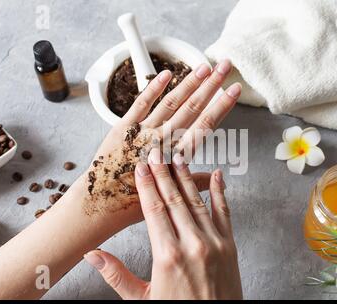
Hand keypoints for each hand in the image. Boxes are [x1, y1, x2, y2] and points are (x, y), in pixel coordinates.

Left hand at [83, 60, 240, 223]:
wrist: (102, 205)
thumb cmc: (135, 204)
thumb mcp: (170, 195)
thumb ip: (194, 183)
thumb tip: (216, 179)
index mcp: (177, 157)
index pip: (206, 125)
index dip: (222, 105)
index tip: (235, 89)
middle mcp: (163, 141)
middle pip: (193, 107)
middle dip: (211, 85)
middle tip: (225, 65)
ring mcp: (143, 132)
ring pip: (171, 102)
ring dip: (189, 82)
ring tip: (204, 65)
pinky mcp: (123, 128)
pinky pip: (141, 104)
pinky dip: (154, 88)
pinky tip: (167, 73)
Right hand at [84, 149, 242, 298]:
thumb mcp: (141, 300)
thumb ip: (116, 275)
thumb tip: (92, 255)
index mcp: (167, 256)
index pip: (154, 210)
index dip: (147, 185)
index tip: (141, 167)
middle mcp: (192, 245)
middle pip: (174, 200)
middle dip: (164, 173)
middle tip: (157, 152)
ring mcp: (214, 243)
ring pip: (197, 201)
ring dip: (186, 178)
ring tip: (178, 158)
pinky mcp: (230, 247)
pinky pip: (225, 213)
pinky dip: (220, 192)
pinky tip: (216, 175)